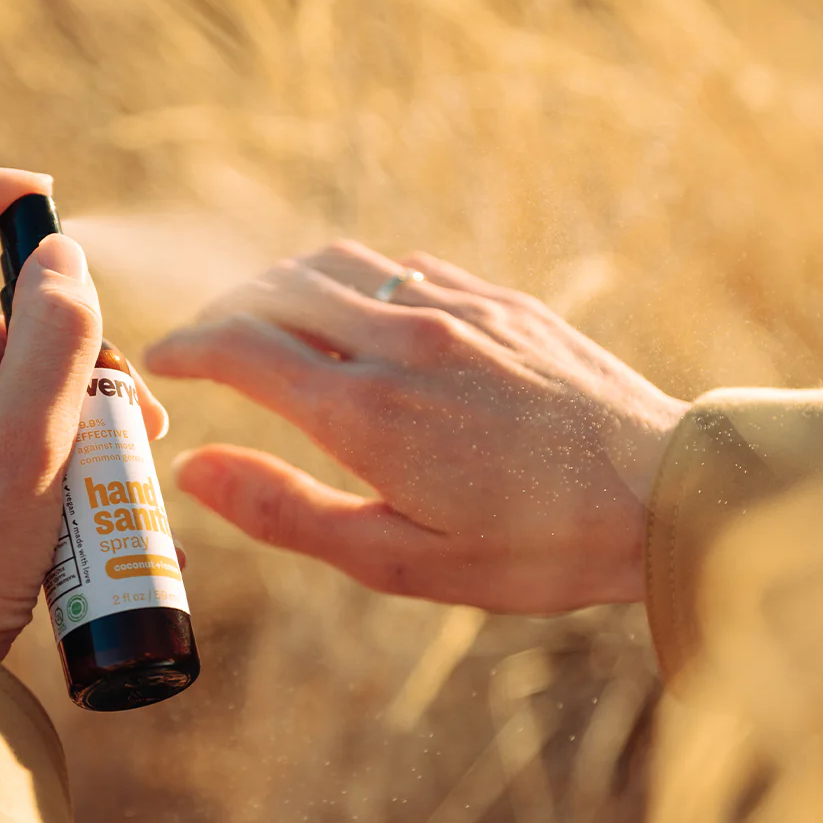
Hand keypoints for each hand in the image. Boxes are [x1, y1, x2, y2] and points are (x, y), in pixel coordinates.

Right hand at [145, 243, 686, 612]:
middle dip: (222, 314)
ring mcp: (452, 309)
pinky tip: (354, 314)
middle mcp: (400, 341)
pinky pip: (399, 265)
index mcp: (363, 411)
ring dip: (281, 285)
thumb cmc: (531, 546)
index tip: (160, 360)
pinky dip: (351, 280)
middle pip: (274, 292)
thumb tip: (192, 469)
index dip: (187, 348)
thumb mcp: (396, 559)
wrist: (662, 494)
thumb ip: (285, 511)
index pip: (240, 346)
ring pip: (335, 263)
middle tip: (202, 348)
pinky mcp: (496, 300)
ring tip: (263, 321)